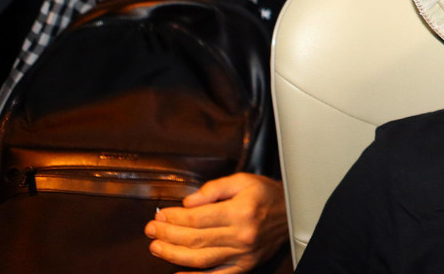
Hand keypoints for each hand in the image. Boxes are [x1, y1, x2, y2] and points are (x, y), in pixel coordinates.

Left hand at [145, 173, 287, 272]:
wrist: (292, 212)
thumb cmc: (266, 194)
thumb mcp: (243, 180)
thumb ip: (214, 188)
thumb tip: (188, 202)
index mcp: (241, 211)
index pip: (197, 218)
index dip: (174, 217)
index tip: (160, 214)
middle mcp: (241, 236)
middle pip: (195, 239)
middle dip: (168, 235)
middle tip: (151, 229)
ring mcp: (243, 254)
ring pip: (200, 260)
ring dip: (173, 255)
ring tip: (156, 247)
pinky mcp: (244, 266)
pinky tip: (177, 273)